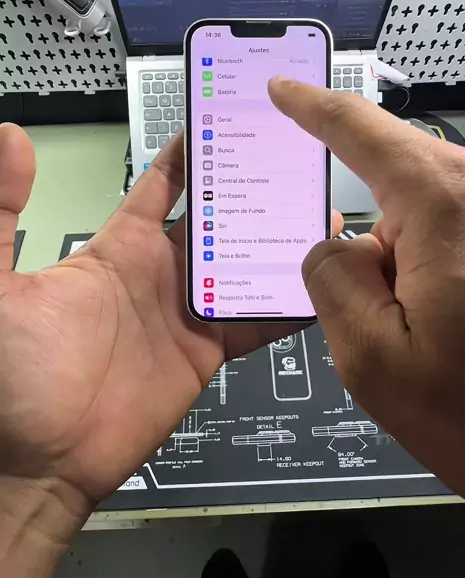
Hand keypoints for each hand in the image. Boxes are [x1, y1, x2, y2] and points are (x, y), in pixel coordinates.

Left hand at [0, 124, 342, 520]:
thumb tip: (8, 135)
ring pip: (245, 263)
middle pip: (218, 218)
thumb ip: (3, 210)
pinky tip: (319, 280)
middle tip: (296, 159)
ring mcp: (188, 313)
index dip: (194, 152)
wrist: (39, 460)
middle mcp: (160, 273)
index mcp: (118, 247)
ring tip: (321, 211)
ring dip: (278, 239)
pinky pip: (254, 321)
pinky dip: (285, 303)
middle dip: (252, 188)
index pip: (164, 185)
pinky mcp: (207, 353)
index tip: (229, 117)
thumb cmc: (12, 373)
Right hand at [269, 77, 464, 502]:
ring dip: (405, 264)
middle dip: (371, 234)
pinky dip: (430, 268)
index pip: (360, 129)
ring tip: (420, 336)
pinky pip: (450, 230)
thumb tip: (336, 246)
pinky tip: (443, 327)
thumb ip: (330, 277)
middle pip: (394, 173)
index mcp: (443, 203)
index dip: (311, 106)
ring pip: (422, 212)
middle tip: (375, 305)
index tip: (281, 87)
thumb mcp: (370, 356)